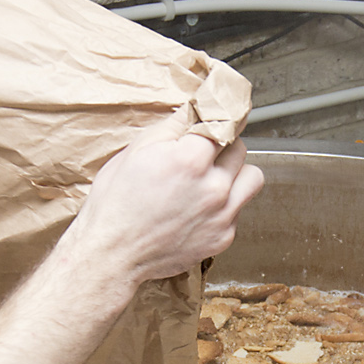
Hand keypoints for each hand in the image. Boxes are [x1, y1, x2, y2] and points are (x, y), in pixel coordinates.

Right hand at [70, 132, 262, 283]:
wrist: (112, 253)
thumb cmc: (115, 204)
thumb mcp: (136, 151)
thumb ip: (172, 126)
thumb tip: (194, 109)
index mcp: (190, 160)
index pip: (223, 124)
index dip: (214, 121)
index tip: (214, 119)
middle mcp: (213, 187)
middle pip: (240, 149)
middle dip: (222, 147)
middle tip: (201, 154)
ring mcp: (222, 215)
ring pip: (252, 178)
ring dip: (236, 173)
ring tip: (212, 178)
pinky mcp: (223, 237)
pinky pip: (239, 210)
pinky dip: (225, 205)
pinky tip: (199, 207)